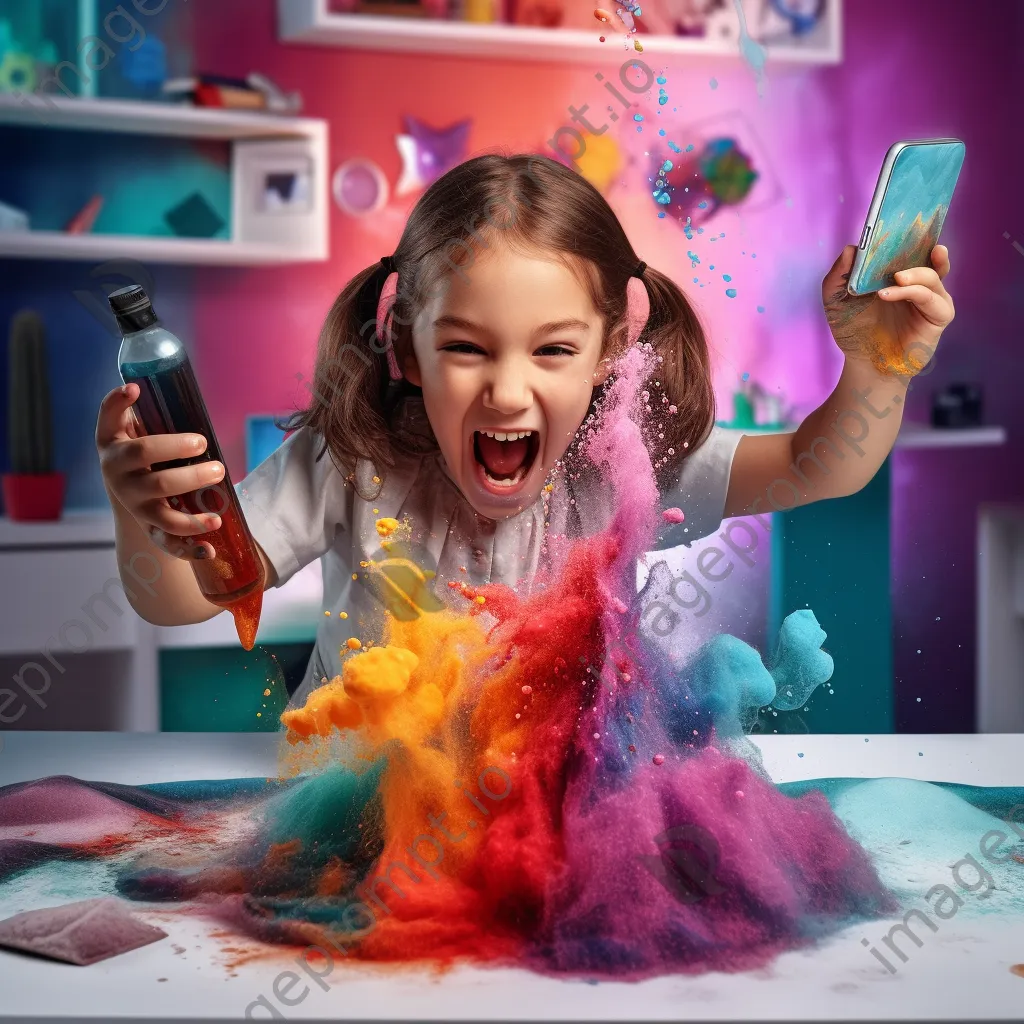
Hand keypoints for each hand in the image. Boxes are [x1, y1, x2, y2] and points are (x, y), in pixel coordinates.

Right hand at [96, 383, 221, 560]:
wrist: (129, 494)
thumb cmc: (139, 453)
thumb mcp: (132, 429)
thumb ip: (140, 410)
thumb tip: (149, 383)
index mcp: (113, 447)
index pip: (109, 422)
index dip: (118, 404)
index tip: (135, 388)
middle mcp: (120, 478)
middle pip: (151, 471)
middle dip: (182, 461)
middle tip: (212, 456)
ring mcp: (136, 506)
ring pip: (163, 513)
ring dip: (193, 510)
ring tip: (219, 502)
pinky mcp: (151, 528)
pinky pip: (169, 544)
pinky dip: (190, 549)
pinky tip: (210, 548)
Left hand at [822, 244, 954, 378]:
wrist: (864, 364)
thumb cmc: (853, 331)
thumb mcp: (836, 301)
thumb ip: (838, 276)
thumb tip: (851, 248)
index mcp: (897, 272)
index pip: (909, 246)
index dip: (909, 233)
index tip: (903, 218)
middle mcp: (918, 281)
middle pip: (928, 255)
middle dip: (922, 244)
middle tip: (909, 237)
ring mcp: (930, 298)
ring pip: (931, 275)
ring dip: (913, 273)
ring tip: (895, 278)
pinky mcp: (938, 316)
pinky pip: (931, 298)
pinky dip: (912, 292)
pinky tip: (890, 295)